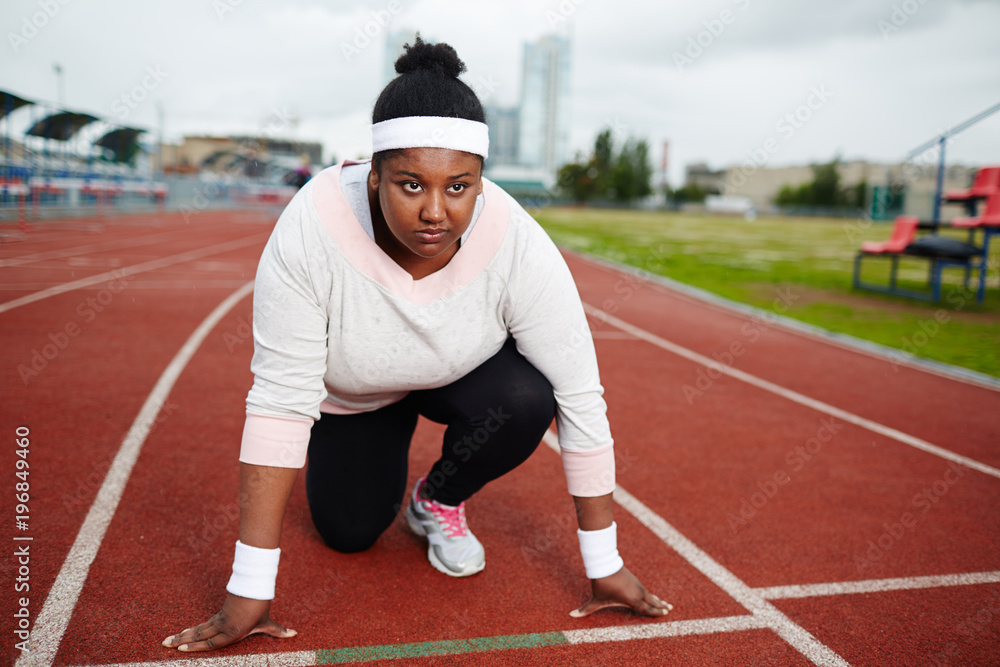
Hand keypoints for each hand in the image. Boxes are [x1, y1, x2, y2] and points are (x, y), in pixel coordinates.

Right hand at [162, 593, 296, 651]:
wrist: (255, 587)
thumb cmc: (260, 606)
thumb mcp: (268, 622)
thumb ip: (278, 631)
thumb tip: (295, 634)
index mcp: (233, 631)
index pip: (212, 642)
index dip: (197, 647)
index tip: (182, 649)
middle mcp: (223, 626)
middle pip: (199, 636)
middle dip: (182, 641)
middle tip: (165, 645)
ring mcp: (219, 620)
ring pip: (198, 630)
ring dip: (182, 636)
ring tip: (166, 641)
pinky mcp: (218, 616)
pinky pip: (202, 625)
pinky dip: (191, 631)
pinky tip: (182, 635)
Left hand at [569, 566, 672, 617]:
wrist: (605, 563)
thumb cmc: (602, 583)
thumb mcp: (596, 599)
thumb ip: (586, 609)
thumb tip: (572, 615)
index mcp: (631, 599)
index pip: (646, 609)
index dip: (655, 612)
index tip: (664, 614)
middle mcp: (637, 592)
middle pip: (652, 601)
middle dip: (660, 606)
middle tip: (670, 609)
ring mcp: (637, 584)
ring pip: (650, 594)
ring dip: (658, 600)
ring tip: (666, 604)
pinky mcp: (634, 579)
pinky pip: (645, 589)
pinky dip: (651, 594)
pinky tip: (653, 596)